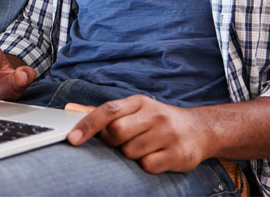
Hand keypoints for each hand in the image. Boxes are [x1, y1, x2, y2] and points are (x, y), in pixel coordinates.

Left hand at [65, 95, 212, 173]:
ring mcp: (168, 133)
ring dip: (130, 155)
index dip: (88, 124)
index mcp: (139, 102)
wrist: (200, 129)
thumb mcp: (133, 110)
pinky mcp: (178, 153)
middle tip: (121, 143)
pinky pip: (148, 166)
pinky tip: (155, 157)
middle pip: (117, 132)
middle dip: (113, 142)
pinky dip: (146, 166)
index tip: (72, 139)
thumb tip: (69, 109)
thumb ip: (101, 112)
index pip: (109, 109)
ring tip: (143, 148)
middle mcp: (155, 114)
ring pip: (131, 152)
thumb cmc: (158, 120)